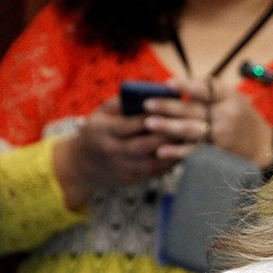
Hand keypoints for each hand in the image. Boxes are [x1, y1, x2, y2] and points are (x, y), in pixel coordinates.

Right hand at [53, 98, 177, 209]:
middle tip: (187, 125)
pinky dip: (171, 162)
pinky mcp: (132, 180)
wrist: (82, 165)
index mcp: (102, 130)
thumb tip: (147, 92)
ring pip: (152, 162)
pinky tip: (185, 152)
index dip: (150, 117)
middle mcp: (111, 151)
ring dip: (173, 151)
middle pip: (142, 145)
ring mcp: (122, 168)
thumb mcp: (100, 113)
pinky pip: (155, 172)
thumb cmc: (97, 131)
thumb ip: (121, 102)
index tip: (169, 108)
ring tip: (190, 138)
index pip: (129, 124)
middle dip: (165, 135)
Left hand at [148, 77, 272, 165]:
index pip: (207, 88)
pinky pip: (195, 151)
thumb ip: (208, 90)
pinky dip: (178, 151)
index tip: (167, 84)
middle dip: (168, 106)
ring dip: (168, 127)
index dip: (187, 86)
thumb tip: (173, 85)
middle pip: (194, 109)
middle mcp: (227, 115)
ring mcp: (223, 135)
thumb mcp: (232, 97)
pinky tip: (162, 150)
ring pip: (191, 130)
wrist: (261, 146)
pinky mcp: (219, 153)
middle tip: (147, 104)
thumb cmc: (240, 116)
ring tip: (149, 123)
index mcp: (229, 96)